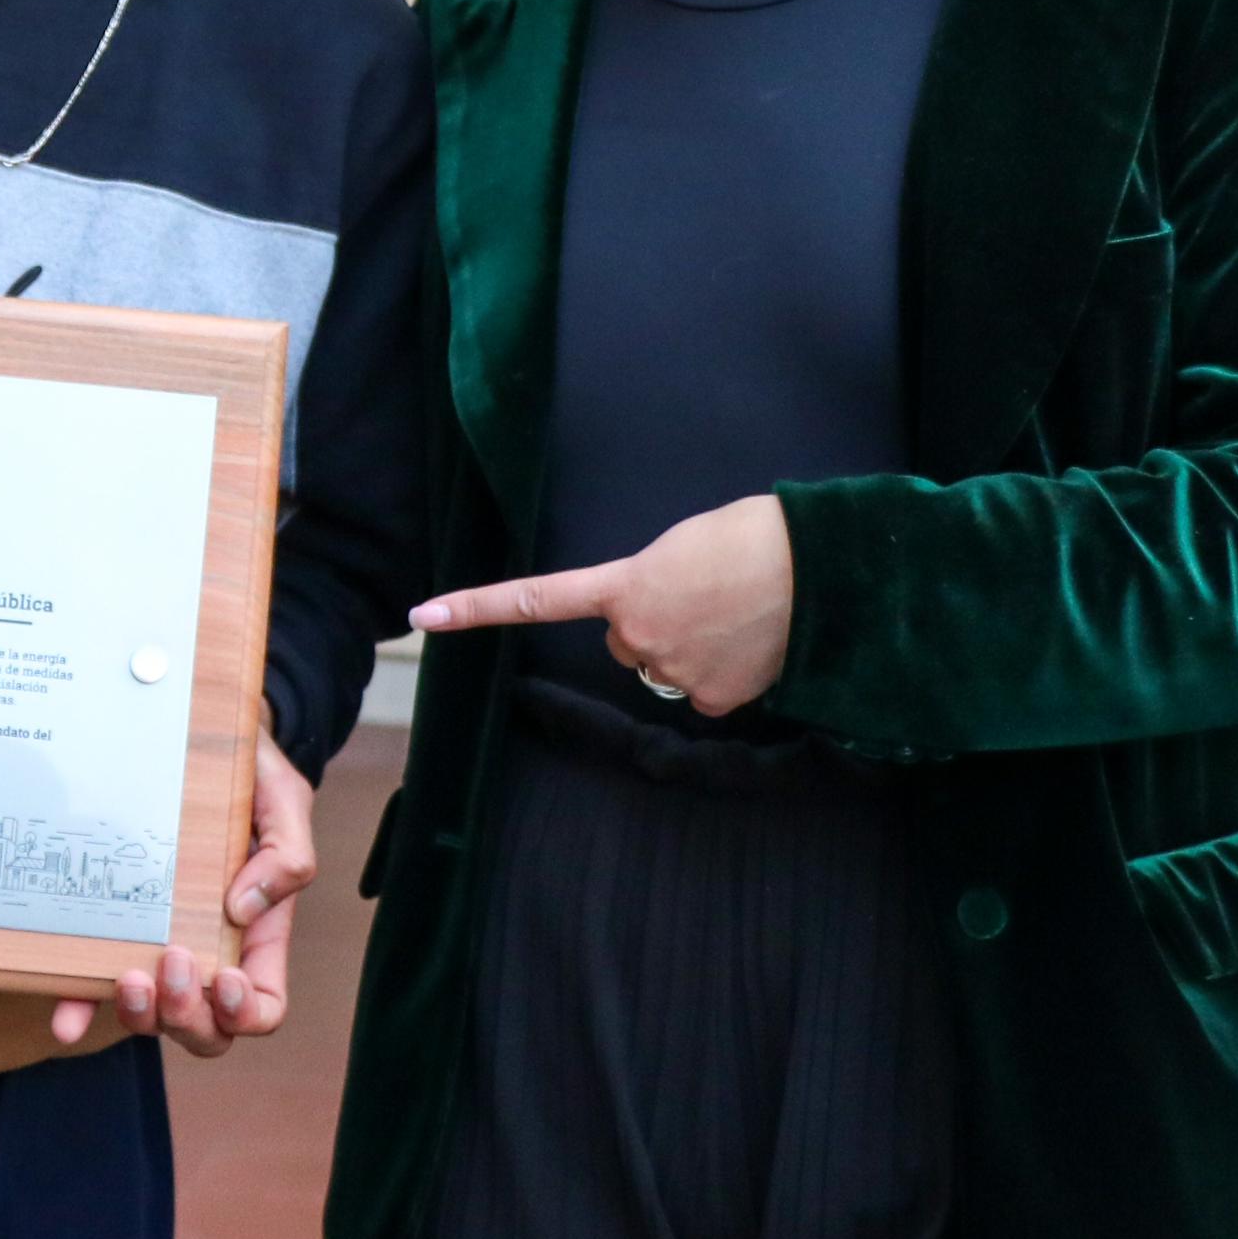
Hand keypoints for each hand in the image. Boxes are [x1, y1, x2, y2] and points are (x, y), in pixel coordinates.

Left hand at [51, 736, 313, 1057]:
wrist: (193, 741)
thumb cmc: (247, 776)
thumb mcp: (283, 801)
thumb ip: (287, 852)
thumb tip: (242, 909)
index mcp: (255, 936)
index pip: (262, 1006)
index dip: (246, 1014)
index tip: (227, 980)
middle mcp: (206, 953)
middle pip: (205, 1028)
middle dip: (188, 1017)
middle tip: (173, 963)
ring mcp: (154, 948)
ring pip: (152, 1018)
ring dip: (140, 1016)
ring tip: (127, 978)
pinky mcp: (112, 932)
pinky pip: (93, 985)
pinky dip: (80, 1008)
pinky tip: (65, 1018)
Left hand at [408, 491, 792, 717]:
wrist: (813, 569)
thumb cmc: (749, 538)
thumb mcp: (679, 547)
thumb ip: (648, 582)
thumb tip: (655, 618)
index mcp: (622, 586)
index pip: (536, 598)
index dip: (476, 607)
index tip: (425, 617)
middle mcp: (635, 636)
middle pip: (626, 641)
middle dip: (652, 625)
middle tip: (699, 597)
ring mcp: (673, 672)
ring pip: (666, 667)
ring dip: (690, 648)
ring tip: (733, 615)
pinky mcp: (714, 699)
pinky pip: (705, 691)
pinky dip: (724, 674)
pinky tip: (750, 645)